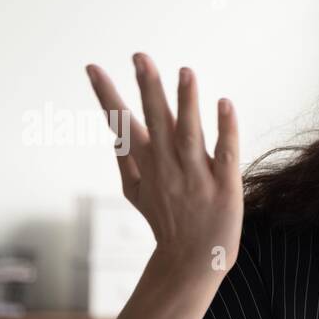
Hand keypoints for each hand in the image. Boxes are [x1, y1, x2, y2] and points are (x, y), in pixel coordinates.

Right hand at [85, 54, 242, 281]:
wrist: (192, 262)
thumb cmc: (165, 222)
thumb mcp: (134, 192)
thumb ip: (124, 160)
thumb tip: (112, 130)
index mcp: (146, 165)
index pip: (123, 125)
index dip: (107, 97)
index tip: (92, 67)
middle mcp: (168, 167)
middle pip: (156, 123)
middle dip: (148, 89)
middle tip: (140, 57)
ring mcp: (197, 177)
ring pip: (190, 134)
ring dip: (186, 103)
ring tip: (184, 72)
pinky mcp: (225, 186)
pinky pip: (226, 153)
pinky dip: (226, 129)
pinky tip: (225, 104)